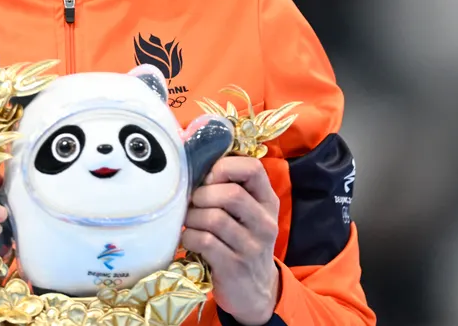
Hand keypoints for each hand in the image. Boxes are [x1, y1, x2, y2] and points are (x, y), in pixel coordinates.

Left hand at [181, 156, 281, 325]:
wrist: (256, 293)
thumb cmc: (242, 243)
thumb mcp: (247, 216)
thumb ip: (230, 190)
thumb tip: (195, 164)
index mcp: (268, 202)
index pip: (253, 168)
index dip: (224, 167)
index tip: (207, 178)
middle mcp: (265, 223)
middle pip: (231, 194)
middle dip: (201, 195)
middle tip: (192, 204)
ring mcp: (251, 247)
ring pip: (214, 217)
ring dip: (192, 217)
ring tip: (190, 223)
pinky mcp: (234, 266)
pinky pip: (204, 241)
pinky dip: (189, 237)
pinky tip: (190, 240)